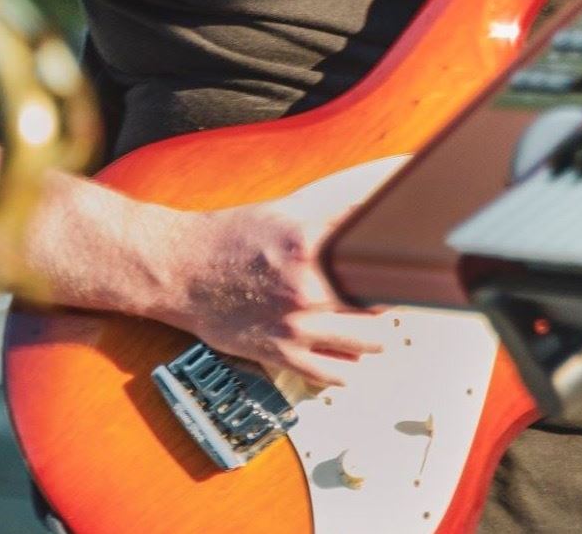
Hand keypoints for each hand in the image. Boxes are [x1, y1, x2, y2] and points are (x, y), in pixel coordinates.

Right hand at [159, 199, 383, 388]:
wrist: (180, 269)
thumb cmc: (228, 238)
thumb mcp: (283, 211)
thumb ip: (331, 212)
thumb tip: (372, 207)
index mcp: (308, 245)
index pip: (375, 257)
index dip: (394, 261)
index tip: (400, 263)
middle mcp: (306, 288)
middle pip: (381, 303)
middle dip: (385, 297)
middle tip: (381, 292)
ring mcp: (295, 326)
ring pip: (370, 342)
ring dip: (374, 333)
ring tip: (367, 322)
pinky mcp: (282, 355)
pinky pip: (337, 374)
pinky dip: (348, 363)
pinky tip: (342, 348)